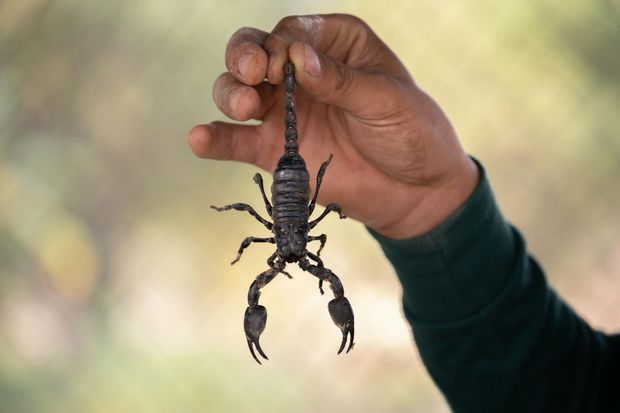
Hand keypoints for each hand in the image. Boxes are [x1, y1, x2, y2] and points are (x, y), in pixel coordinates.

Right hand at [188, 14, 477, 238]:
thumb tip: (298, 59)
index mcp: (335, 46)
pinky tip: (199, 138)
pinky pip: (236, 141)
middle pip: (254, 53)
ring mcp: (285, 112)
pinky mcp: (275, 150)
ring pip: (238, 91)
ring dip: (230, 93)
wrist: (416, 192)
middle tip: (253, 74)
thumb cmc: (412, 133)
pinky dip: (216, 139)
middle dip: (245, 58)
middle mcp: (302, 73)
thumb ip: (342, 81)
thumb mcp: (387, 101)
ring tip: (244, 107)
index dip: (280, 44)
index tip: (286, 64)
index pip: (292, 32)